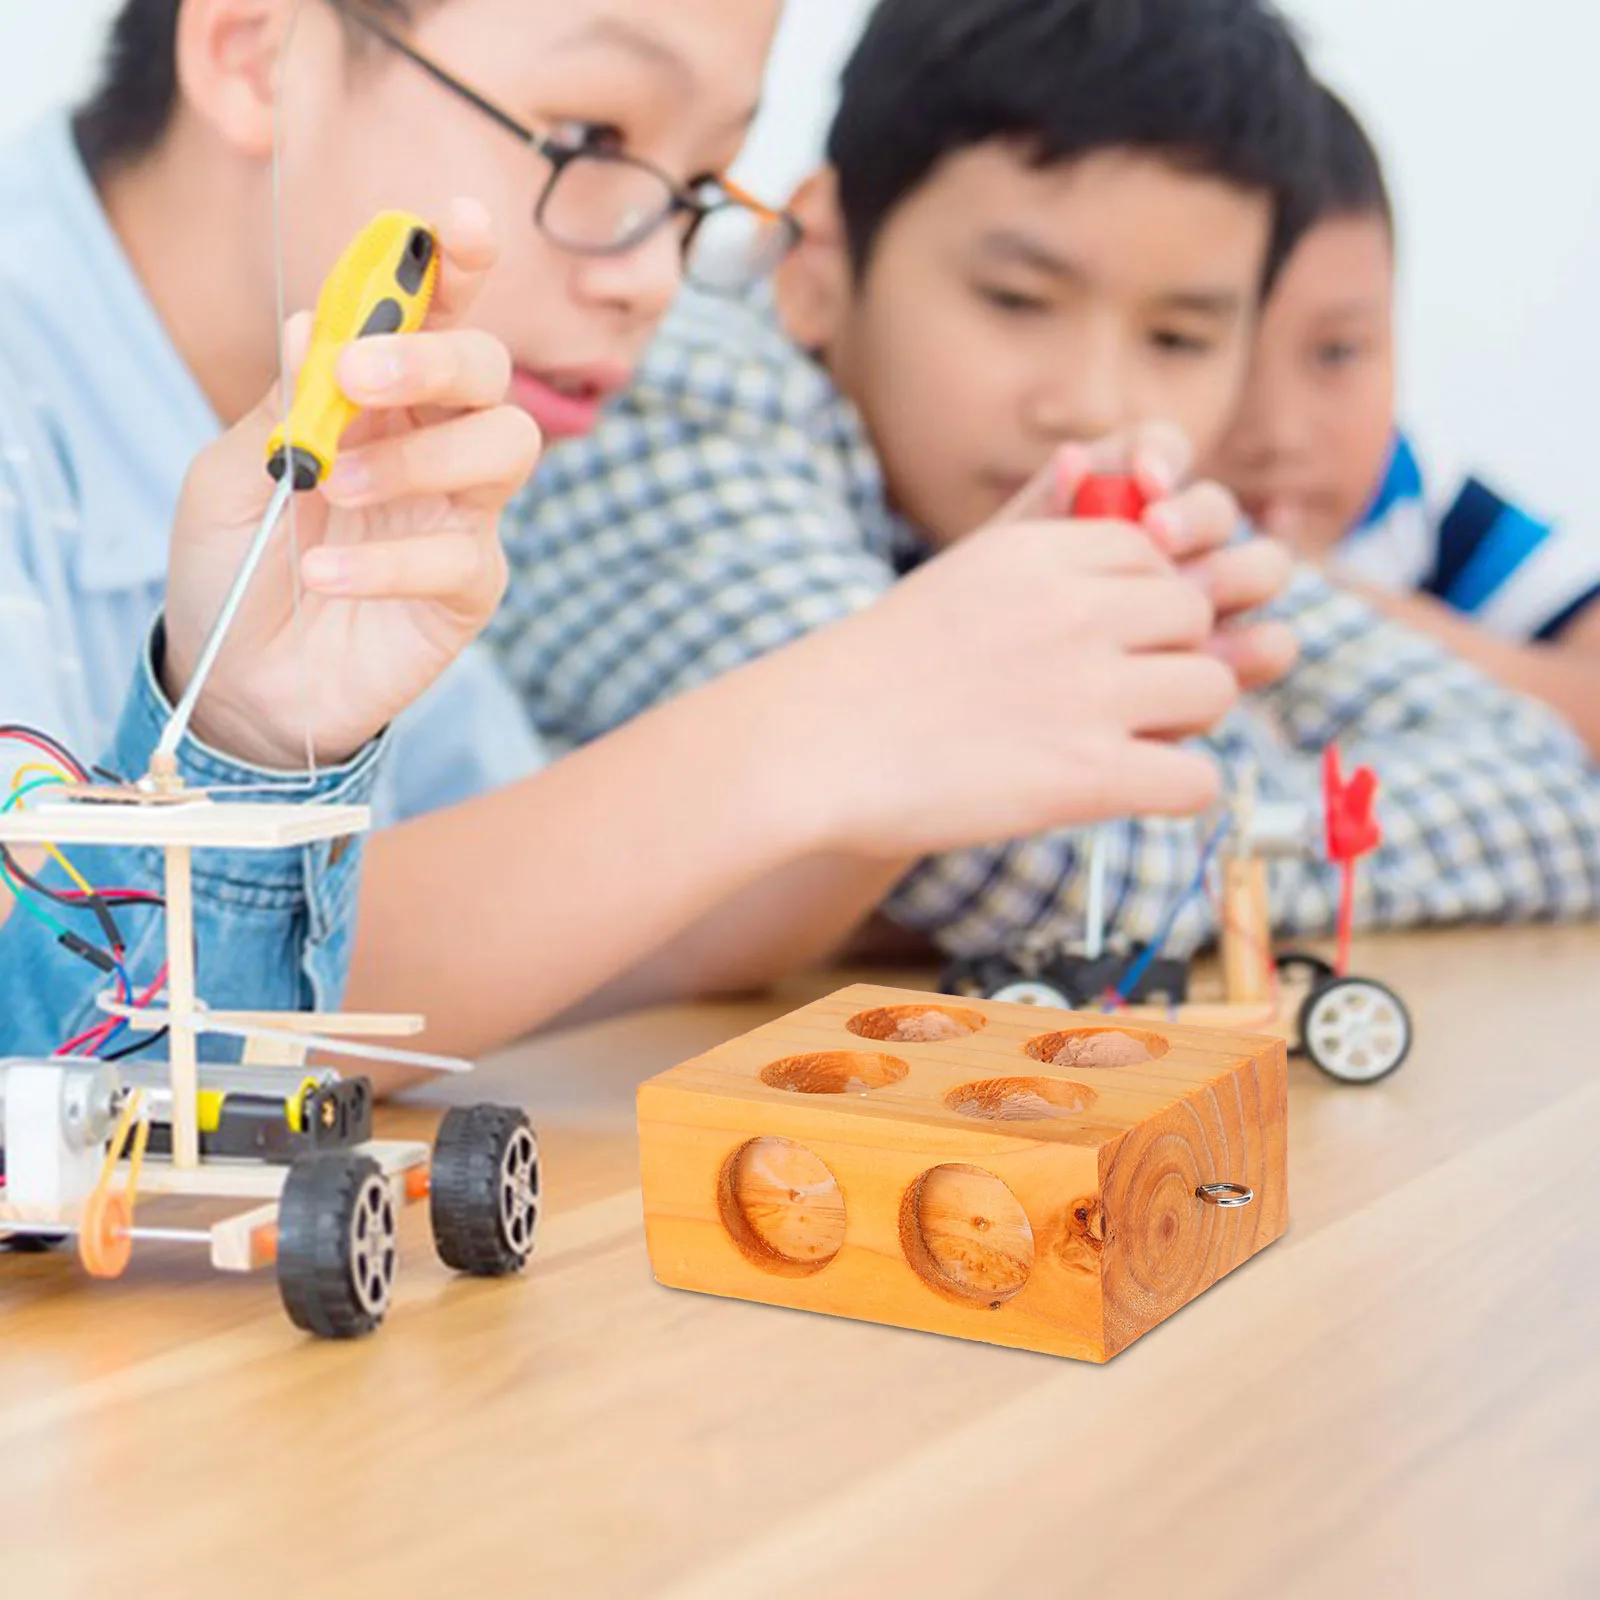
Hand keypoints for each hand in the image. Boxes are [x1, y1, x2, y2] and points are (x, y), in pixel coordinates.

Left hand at [163, 200, 539, 768]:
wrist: (241, 681)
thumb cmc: (238, 566)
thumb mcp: (229, 470)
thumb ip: (282, 401)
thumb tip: (319, 325)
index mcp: (383, 401)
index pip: (436, 318)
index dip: (455, 267)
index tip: (458, 225)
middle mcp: (435, 447)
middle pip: (490, 373)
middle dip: (437, 356)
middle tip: (362, 374)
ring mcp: (462, 518)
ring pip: (506, 448)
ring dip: (418, 456)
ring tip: (335, 486)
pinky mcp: (471, 591)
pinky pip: (462, 556)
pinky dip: (387, 559)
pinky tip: (324, 571)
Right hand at [761, 514, 1242, 858]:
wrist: (809, 746)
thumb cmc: (864, 679)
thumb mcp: (956, 585)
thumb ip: (1035, 578)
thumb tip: (1106, 595)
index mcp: (1040, 553)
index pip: (1153, 557)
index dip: (1141, 606)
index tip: (1104, 644)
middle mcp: (1078, 609)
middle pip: (1196, 617)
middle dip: (1170, 658)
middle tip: (1121, 702)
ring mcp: (1090, 690)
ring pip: (1214, 688)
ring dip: (1183, 722)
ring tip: (1128, 746)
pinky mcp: (1090, 774)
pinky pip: (1199, 778)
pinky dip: (1178, 790)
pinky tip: (1128, 794)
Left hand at [990, 425, 1297, 691]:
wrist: (991, 702)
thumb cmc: (995, 623)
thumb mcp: (1009, 572)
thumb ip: (1046, 515)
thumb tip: (1074, 460)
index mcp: (1122, 499)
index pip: (1161, 450)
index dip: (1162, 456)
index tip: (1144, 479)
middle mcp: (1179, 540)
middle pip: (1217, 509)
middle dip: (1196, 518)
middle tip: (1159, 536)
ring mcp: (1211, 600)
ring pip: (1263, 566)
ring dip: (1236, 575)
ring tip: (1193, 601)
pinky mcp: (1227, 661)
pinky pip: (1270, 641)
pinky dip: (1253, 647)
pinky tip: (1215, 660)